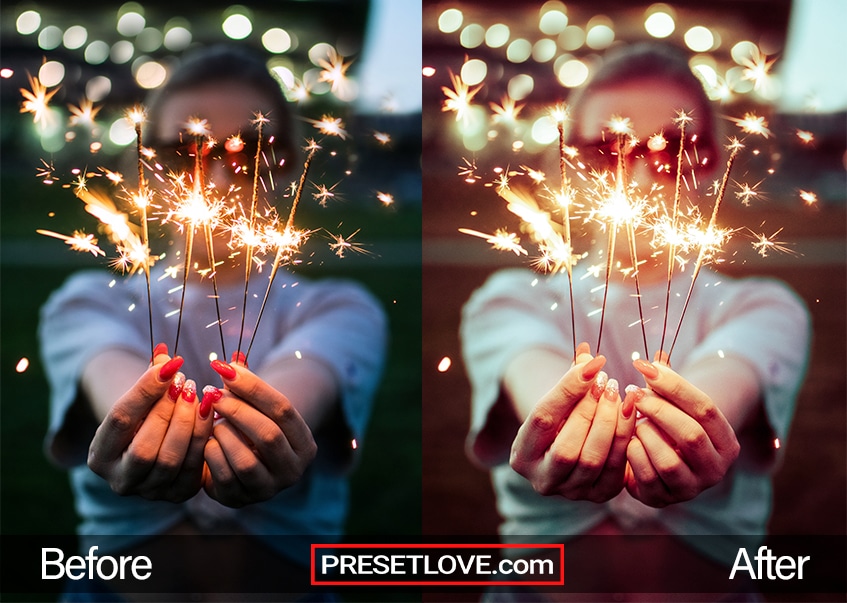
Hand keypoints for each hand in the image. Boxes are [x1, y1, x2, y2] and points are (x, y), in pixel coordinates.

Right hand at [87, 344, 216, 501]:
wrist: (157, 447)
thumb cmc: (145, 416)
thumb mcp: (141, 399)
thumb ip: (151, 379)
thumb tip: (165, 353)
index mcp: (99, 456)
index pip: (120, 419)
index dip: (146, 390)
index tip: (172, 365)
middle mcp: (120, 481)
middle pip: (144, 448)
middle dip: (168, 412)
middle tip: (186, 383)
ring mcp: (150, 492)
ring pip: (170, 460)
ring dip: (189, 423)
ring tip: (199, 395)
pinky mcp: (179, 493)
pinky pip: (195, 466)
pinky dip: (204, 436)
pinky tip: (211, 412)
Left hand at [201, 358, 317, 507]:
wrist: (243, 466)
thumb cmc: (252, 428)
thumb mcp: (257, 409)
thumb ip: (246, 387)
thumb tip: (228, 363)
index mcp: (305, 443)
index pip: (283, 410)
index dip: (254, 388)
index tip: (225, 369)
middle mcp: (293, 470)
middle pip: (268, 434)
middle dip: (237, 410)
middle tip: (213, 394)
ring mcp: (268, 489)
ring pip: (246, 460)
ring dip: (224, 435)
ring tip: (213, 421)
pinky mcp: (241, 500)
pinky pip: (223, 476)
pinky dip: (212, 454)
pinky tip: (207, 442)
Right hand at [510, 343, 636, 502]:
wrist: (570, 448)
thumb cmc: (560, 417)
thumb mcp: (558, 399)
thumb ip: (570, 380)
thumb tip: (587, 352)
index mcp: (522, 455)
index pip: (543, 419)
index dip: (569, 390)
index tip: (593, 364)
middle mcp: (542, 480)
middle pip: (567, 449)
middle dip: (590, 412)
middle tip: (607, 382)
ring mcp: (571, 492)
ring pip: (593, 461)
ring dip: (611, 424)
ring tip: (620, 395)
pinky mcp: (599, 495)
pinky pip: (616, 470)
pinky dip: (625, 439)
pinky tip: (630, 414)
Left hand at [624, 357, 740, 506]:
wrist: (658, 464)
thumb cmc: (668, 426)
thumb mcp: (674, 405)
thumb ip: (666, 383)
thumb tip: (652, 360)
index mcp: (726, 441)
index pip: (705, 408)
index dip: (674, 385)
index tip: (644, 367)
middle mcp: (716, 468)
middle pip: (690, 434)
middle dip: (658, 409)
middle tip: (633, 393)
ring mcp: (691, 488)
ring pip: (668, 459)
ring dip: (645, 434)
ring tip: (634, 421)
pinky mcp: (664, 499)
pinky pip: (646, 476)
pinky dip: (633, 454)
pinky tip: (627, 441)